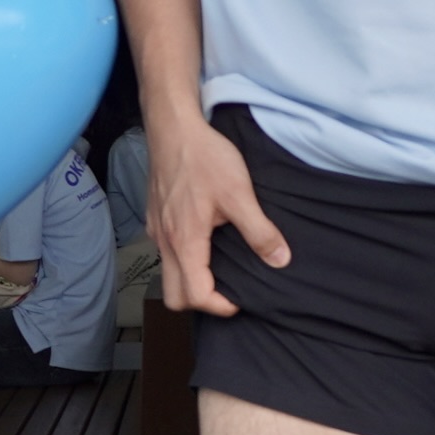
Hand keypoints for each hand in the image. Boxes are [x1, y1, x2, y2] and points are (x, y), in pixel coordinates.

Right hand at [148, 111, 288, 316]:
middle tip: (228, 290)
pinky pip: (165, 254)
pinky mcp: (155, 218)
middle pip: (174, 296)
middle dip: (200, 301)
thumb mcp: (239, 193)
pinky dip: (183, 261)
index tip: (241, 300)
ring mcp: (156, 231)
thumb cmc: (203, 157)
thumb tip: (279, 259)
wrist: (172, 128)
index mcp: (185, 241)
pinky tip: (205, 242)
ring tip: (219, 267)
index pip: (195, 295)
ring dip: (191, 281)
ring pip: (168, 275)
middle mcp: (165, 242)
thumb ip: (259, 231)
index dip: (220, 306)